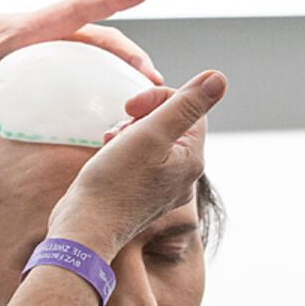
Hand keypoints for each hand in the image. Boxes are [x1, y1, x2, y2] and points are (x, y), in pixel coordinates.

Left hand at [0, 0, 162, 121]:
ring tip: (147, 99)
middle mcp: (41, 36)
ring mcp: (43, 52)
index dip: (108, 0)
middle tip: (155, 80)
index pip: (74, 10)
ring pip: (94, 56)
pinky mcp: (38, 68)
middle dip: (129, 54)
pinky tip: (112, 110)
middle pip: (98, 39)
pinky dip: (101, 85)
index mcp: (25, 27)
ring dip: (121, 71)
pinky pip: (80, 72)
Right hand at [47, 72, 225, 259]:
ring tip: (111, 141)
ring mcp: (163, 188)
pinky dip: (124, 150)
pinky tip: (108, 153)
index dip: (160, 97)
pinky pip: (140, 161)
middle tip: (121, 124)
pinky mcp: (142, 196)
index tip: (131, 107)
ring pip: (153, 141)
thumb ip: (186, 104)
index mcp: (192, 160)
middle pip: (171, 123)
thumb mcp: (152, 133)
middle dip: (143, 116)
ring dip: (130, 131)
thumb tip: (219, 78)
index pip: (190, 107)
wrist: (85, 228)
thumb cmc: (115, 181)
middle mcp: (184, 176)